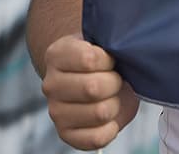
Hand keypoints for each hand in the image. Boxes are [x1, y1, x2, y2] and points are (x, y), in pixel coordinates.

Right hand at [41, 34, 138, 150]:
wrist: (94, 77)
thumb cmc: (103, 59)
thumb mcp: (104, 41)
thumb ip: (110, 40)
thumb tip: (128, 44)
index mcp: (57, 55)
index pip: (89, 59)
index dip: (109, 59)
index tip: (111, 59)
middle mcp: (51, 84)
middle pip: (93, 88)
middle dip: (114, 83)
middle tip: (115, 79)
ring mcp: (56, 112)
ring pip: (100, 113)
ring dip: (115, 104)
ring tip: (111, 96)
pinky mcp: (66, 135)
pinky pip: (97, 138)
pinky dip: (111, 128)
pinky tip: (110, 116)